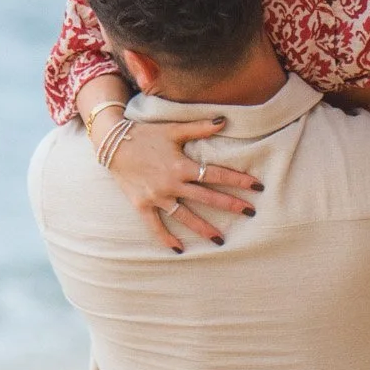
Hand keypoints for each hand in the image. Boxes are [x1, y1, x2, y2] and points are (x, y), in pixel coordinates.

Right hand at [103, 117, 261, 253]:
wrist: (112, 144)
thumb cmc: (145, 134)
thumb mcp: (173, 129)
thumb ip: (199, 127)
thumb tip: (224, 120)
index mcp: (182, 166)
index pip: (217, 175)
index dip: (239, 181)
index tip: (257, 187)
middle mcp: (172, 184)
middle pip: (207, 197)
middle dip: (231, 205)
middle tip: (250, 213)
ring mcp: (157, 197)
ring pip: (185, 217)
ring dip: (203, 228)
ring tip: (220, 240)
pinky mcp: (142, 205)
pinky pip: (155, 226)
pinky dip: (166, 239)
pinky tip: (179, 250)